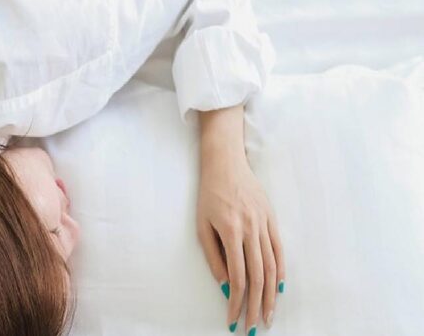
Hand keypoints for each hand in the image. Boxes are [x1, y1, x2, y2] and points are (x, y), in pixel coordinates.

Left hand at [196, 106, 284, 334]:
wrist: (226, 162)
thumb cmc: (208, 194)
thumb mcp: (202, 224)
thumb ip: (213, 256)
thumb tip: (224, 285)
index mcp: (231, 232)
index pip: (237, 277)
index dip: (236, 302)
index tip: (232, 320)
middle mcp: (251, 230)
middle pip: (257, 277)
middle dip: (254, 306)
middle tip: (252, 327)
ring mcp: (265, 224)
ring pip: (271, 267)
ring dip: (270, 295)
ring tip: (268, 315)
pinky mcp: (272, 219)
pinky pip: (279, 250)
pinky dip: (280, 271)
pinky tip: (278, 288)